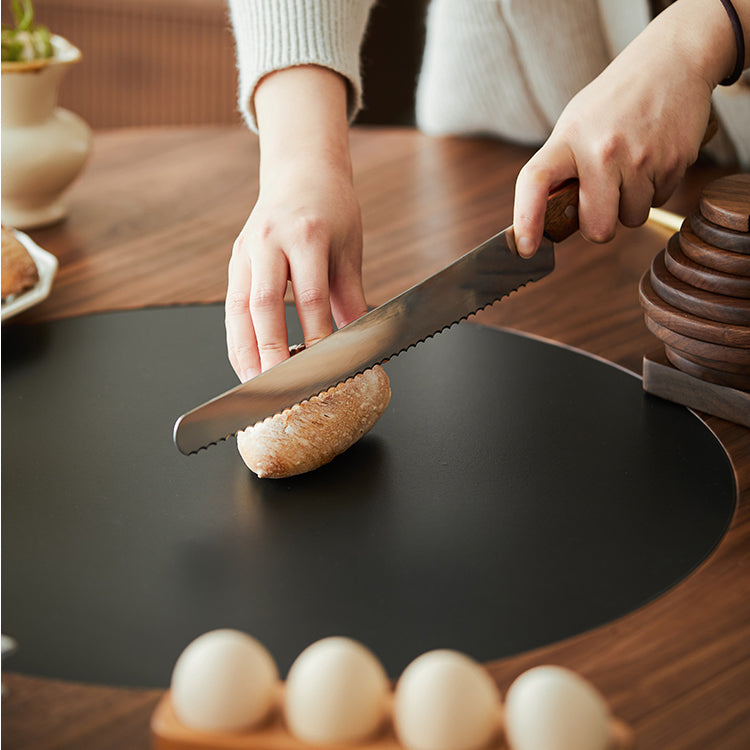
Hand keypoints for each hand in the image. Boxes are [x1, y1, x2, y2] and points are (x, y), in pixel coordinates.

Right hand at [225, 66, 367, 381]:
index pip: (310, 296)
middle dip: (269, 350)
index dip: (316, 336)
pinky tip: (245, 361)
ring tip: (253, 384)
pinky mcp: (235, 259)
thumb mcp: (349, 249)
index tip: (326, 368)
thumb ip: (351, 298)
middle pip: (264, 304)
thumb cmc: (332, 208)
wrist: (301, 170)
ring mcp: (247, 250)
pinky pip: (232, 304)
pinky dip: (237, 335)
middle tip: (277, 387)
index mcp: (307, 235)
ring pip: (238, 307)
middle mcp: (270, 241)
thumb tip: (362, 342)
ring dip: (244, 350)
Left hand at [512, 0, 738, 256]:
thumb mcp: (575, 124)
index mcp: (568, 140)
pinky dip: (653, 191)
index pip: (535, 181)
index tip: (525, 248)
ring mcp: (641, 158)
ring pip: (631, 219)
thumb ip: (560, 169)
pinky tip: (650, 161)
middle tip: (599, 203)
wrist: (671, 61)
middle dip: (597, 226)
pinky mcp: (673, 163)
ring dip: (628, 206)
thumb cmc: (614, 100)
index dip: (526, 220)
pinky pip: (658, 202)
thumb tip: (546, 220)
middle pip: (596, 228)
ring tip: (629, 170)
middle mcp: (602, 151)